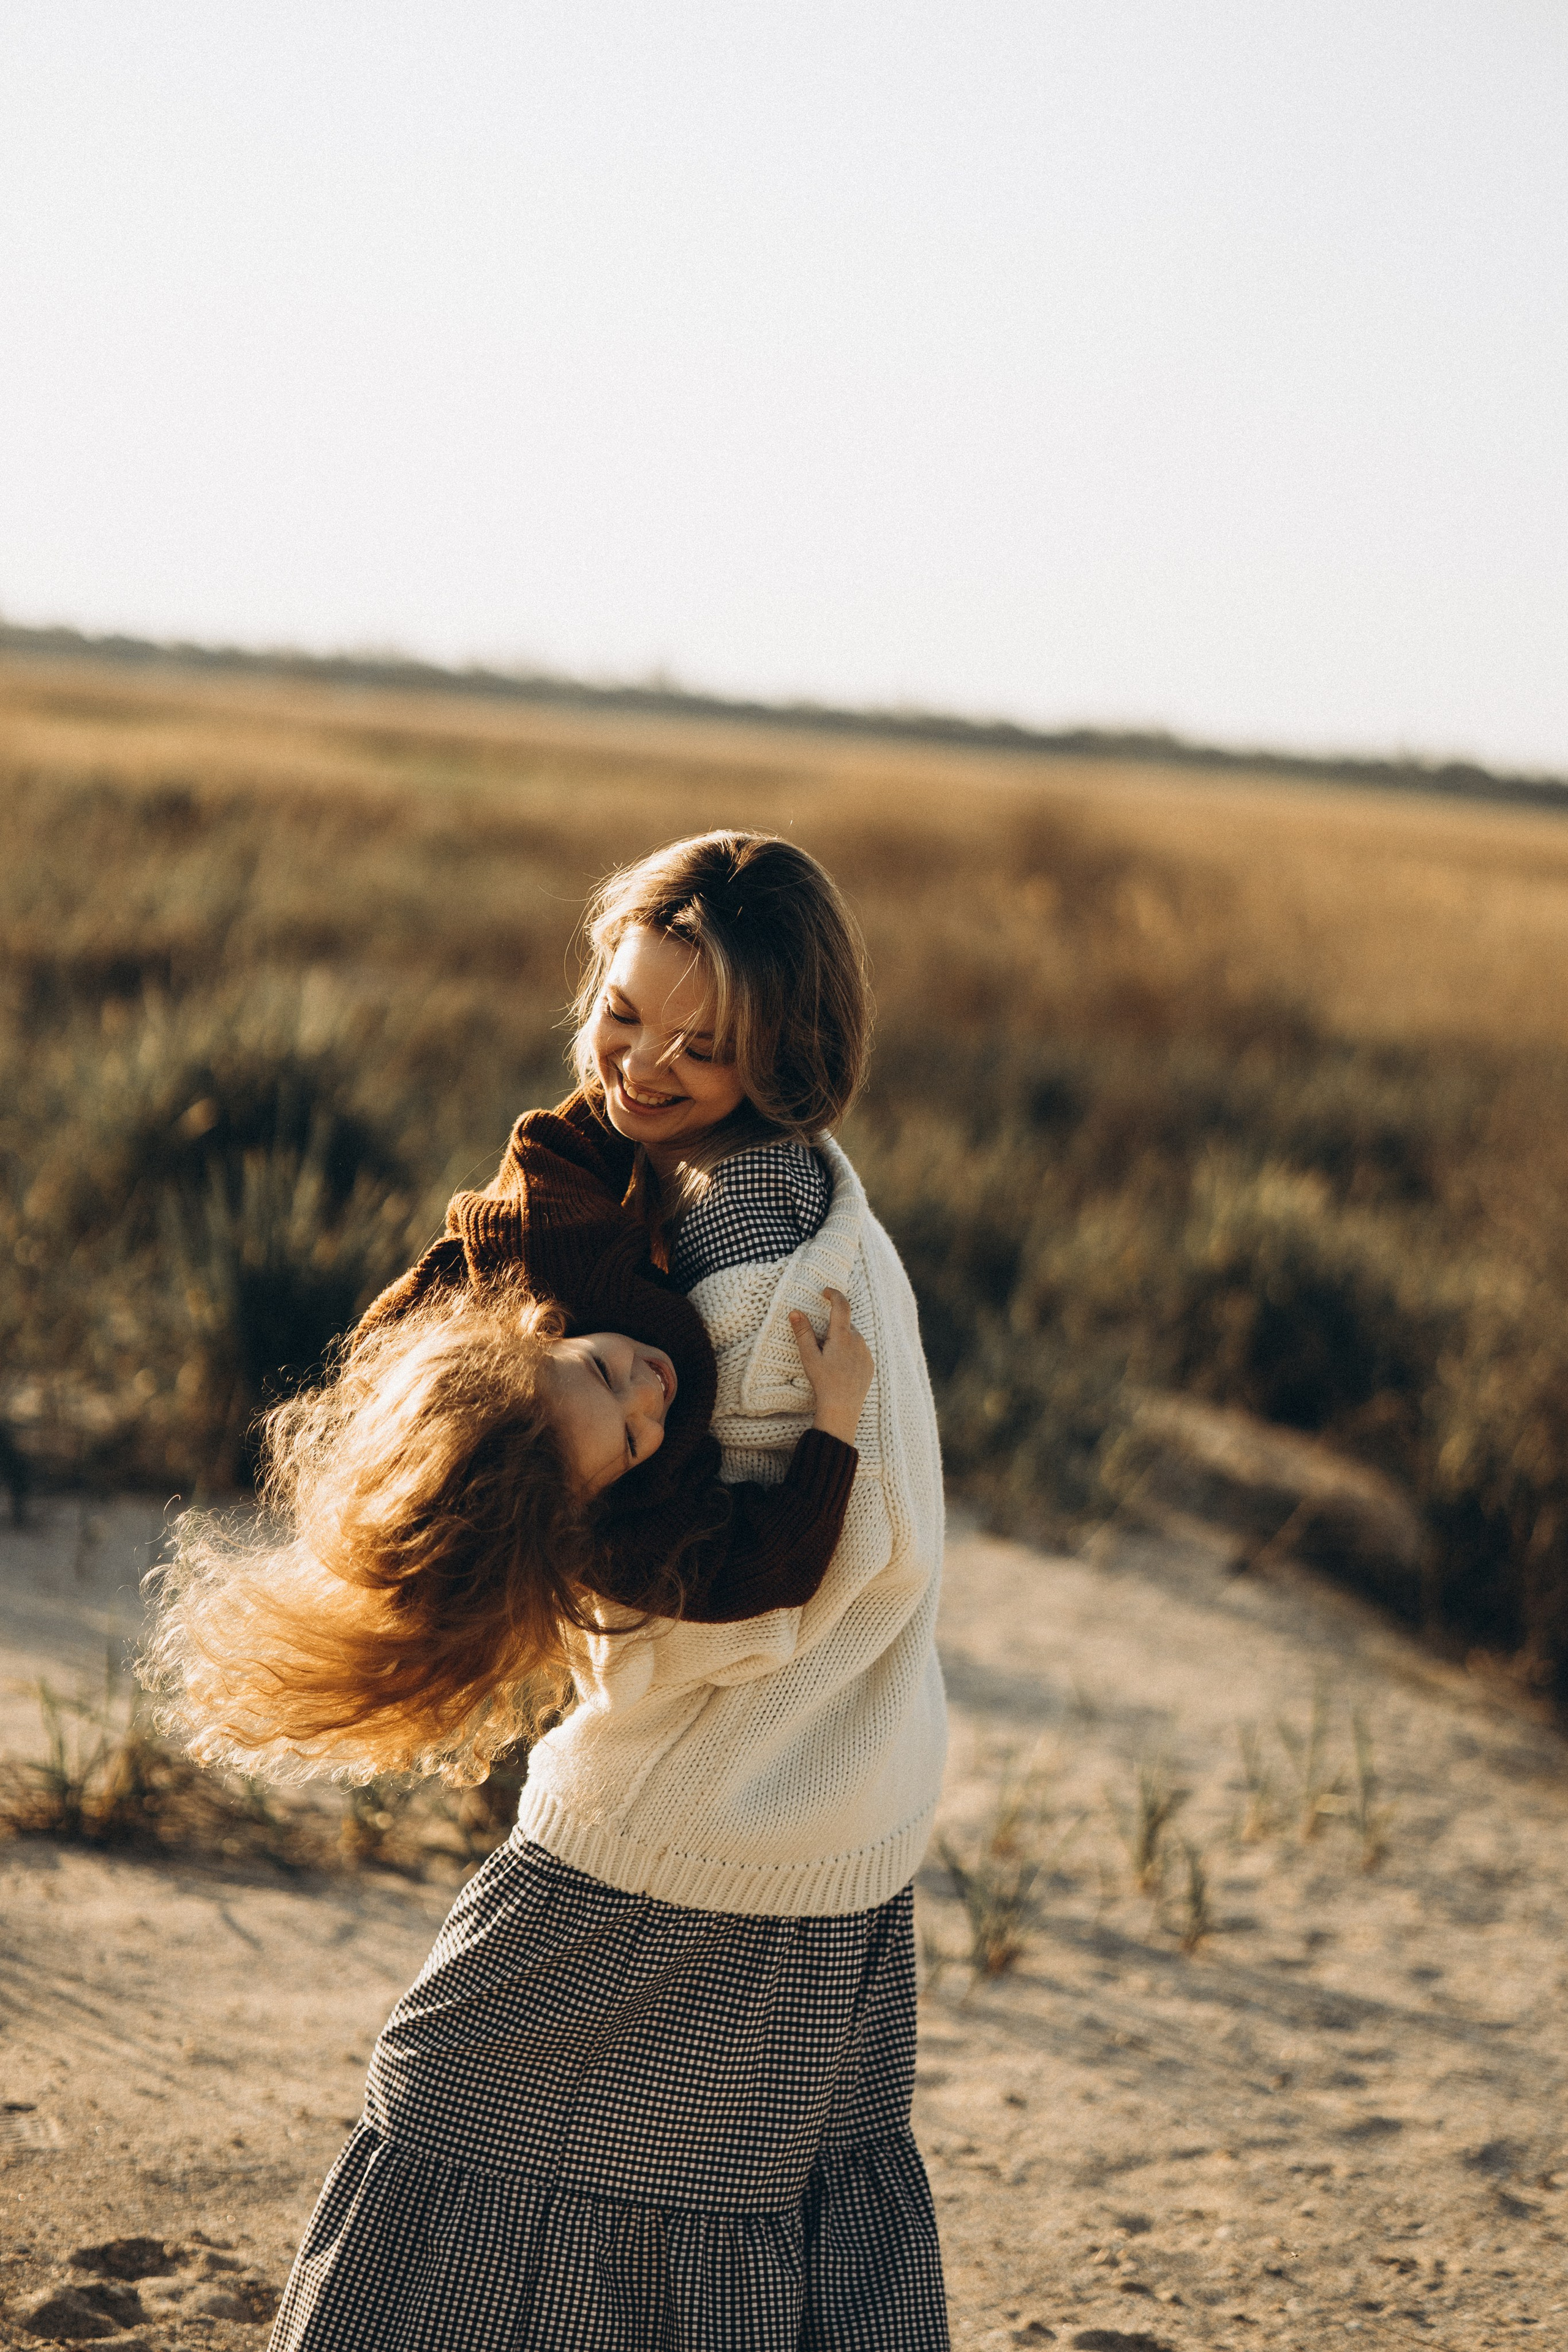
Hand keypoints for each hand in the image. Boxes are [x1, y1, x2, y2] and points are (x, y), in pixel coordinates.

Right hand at [788, 1288, 872, 1444]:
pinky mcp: (870, 1364)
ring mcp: (866, 1352)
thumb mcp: (809, 1357)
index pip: (841, 1305)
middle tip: (819, 1347)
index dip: (834, 1294)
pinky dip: (849, 1352)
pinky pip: (859, 1350)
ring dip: (841, 1341)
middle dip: (832, 1328)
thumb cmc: (823, 1382)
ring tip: (829, 1361)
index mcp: (843, 1336)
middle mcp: (858, 1340)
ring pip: (852, 1337)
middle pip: (844, 1324)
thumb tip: (795, 1312)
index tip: (825, 1292)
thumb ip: (803, 1332)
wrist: (842, 1408)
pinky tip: (840, 1368)